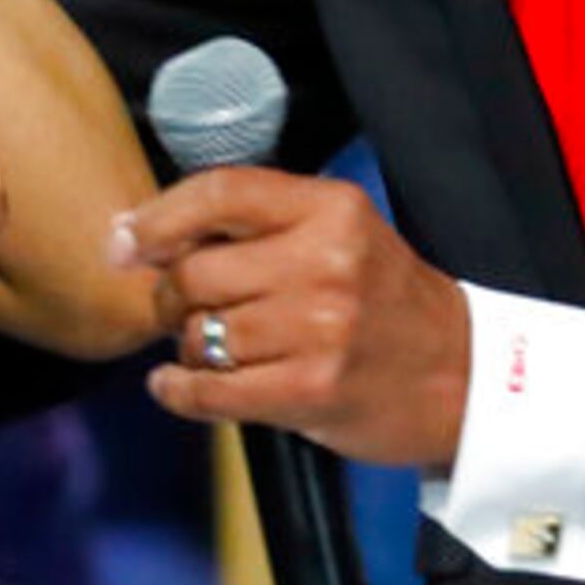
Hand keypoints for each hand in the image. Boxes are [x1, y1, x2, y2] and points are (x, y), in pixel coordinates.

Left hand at [117, 169, 469, 463]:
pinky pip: (210, 391)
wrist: (461, 377)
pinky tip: (175, 386)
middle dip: (169, 299)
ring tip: (211, 351)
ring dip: (188, 348)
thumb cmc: (386, 306)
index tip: (123, 244)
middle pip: (195, 272)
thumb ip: (261, 229)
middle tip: (181, 312)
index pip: (220, 193)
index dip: (157, 219)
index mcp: (332, 209)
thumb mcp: (342, 237)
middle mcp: (328, 262)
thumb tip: (143, 239)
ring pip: (200, 334)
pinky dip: (179, 391)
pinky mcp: (312, 389)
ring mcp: (322, 329)